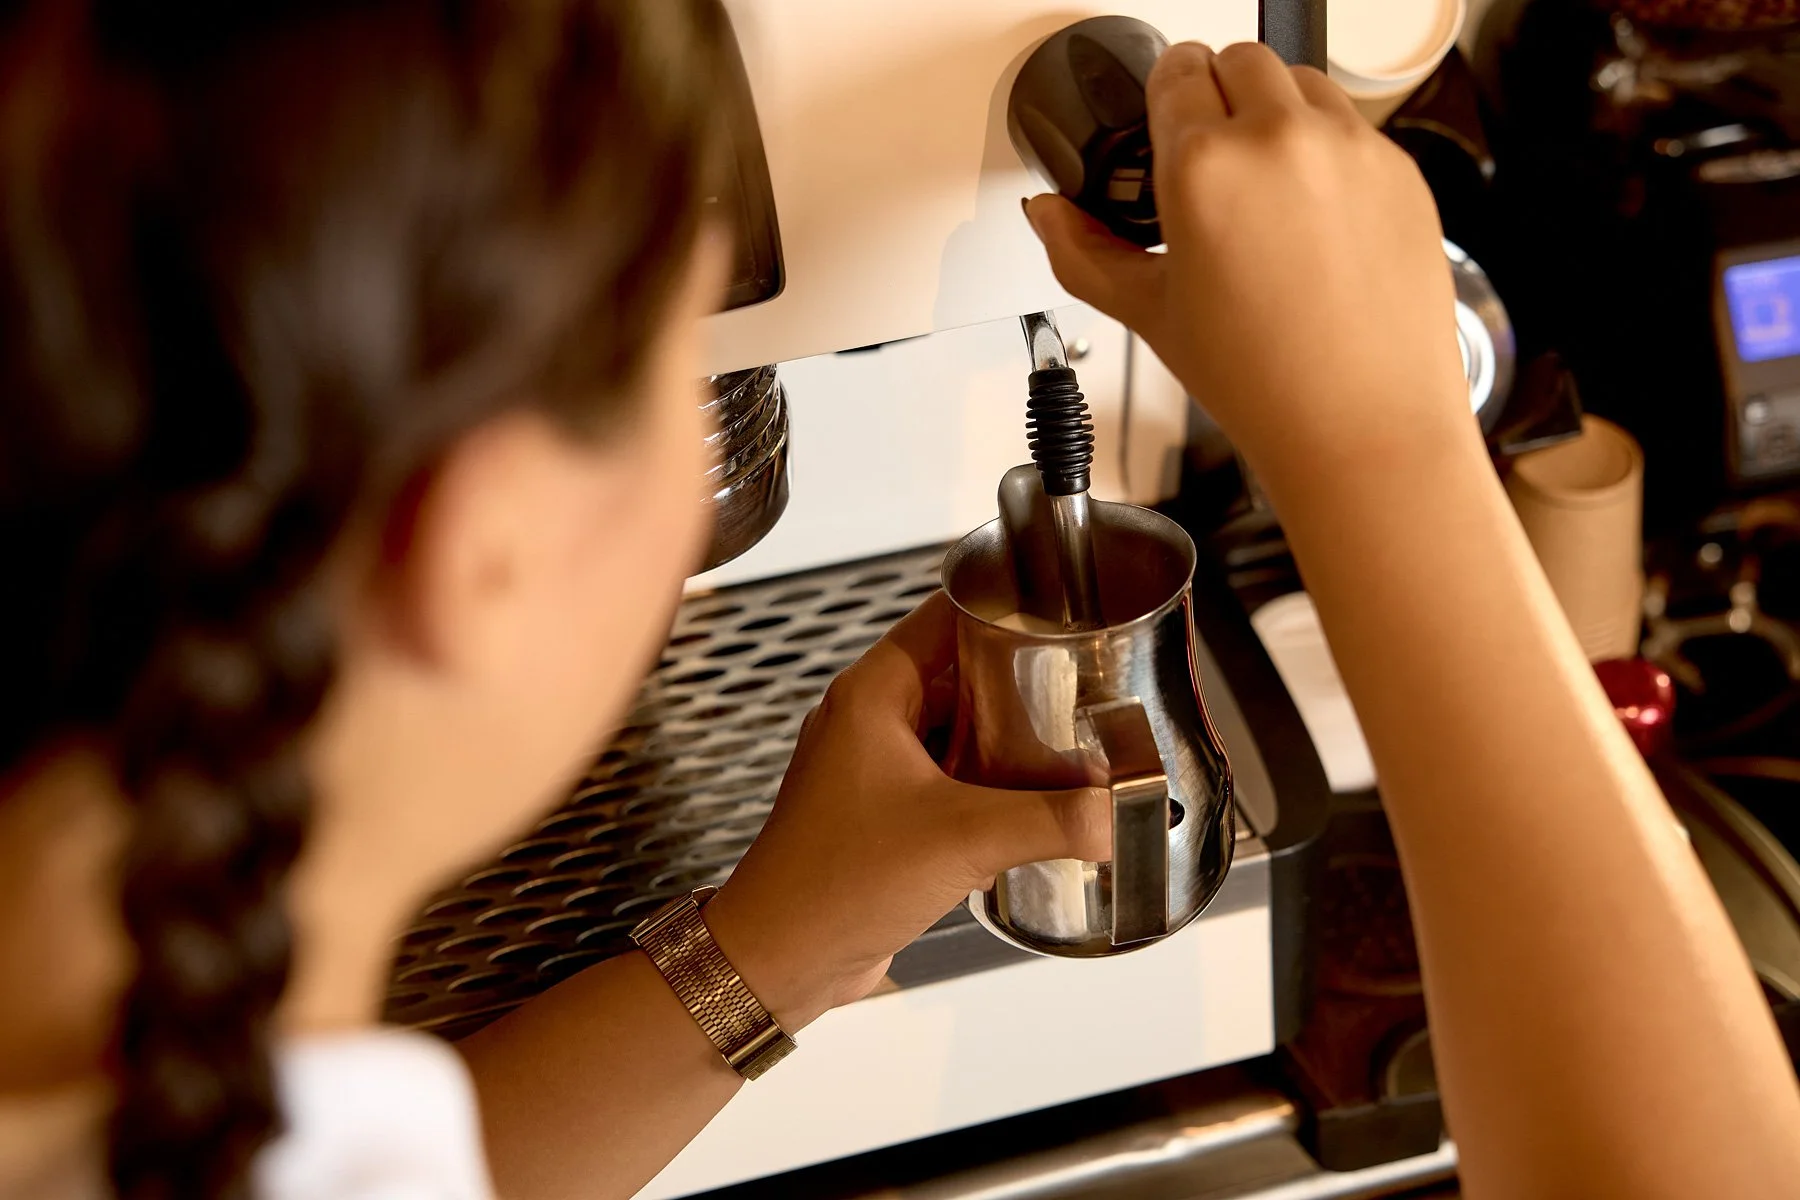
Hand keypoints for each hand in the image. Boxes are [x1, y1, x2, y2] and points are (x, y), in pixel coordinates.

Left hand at [700, 593, 1109, 1029]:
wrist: (781, 958)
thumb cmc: (833, 883)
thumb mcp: (963, 839)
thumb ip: (1050, 820)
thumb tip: (1109, 812)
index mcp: (873, 695)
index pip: (945, 617)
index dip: (1002, 610)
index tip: (1057, 613)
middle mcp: (869, 722)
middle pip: (958, 678)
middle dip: (1019, 689)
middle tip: (1080, 693)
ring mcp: (873, 770)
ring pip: (955, 736)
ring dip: (1004, 747)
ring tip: (1068, 752)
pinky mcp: (882, 816)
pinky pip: (945, 785)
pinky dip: (985, 792)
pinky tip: (1029, 812)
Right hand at [1024, 42, 1470, 487]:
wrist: (1363, 423)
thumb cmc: (1265, 382)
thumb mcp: (1150, 315)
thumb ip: (1084, 253)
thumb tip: (1051, 218)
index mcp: (1204, 166)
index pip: (1175, 72)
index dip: (1165, 101)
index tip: (1168, 128)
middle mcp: (1281, 139)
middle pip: (1239, 60)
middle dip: (1219, 97)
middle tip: (1212, 161)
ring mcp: (1350, 148)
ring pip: (1302, 81)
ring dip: (1277, 112)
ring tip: (1266, 188)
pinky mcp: (1401, 168)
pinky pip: (1354, 127)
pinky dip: (1329, 152)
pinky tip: (1316, 220)